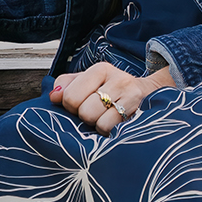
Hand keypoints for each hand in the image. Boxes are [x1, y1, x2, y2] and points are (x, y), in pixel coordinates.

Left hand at [50, 61, 175, 134]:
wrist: (147, 94)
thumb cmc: (111, 91)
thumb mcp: (88, 82)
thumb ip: (66, 86)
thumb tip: (53, 96)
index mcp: (99, 69)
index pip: (69, 95)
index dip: (70, 107)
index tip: (79, 106)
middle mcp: (116, 77)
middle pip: (82, 110)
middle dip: (85, 117)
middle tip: (95, 113)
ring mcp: (129, 93)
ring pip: (95, 120)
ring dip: (97, 125)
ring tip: (105, 117)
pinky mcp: (137, 109)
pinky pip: (109, 127)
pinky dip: (108, 131)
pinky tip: (114, 124)